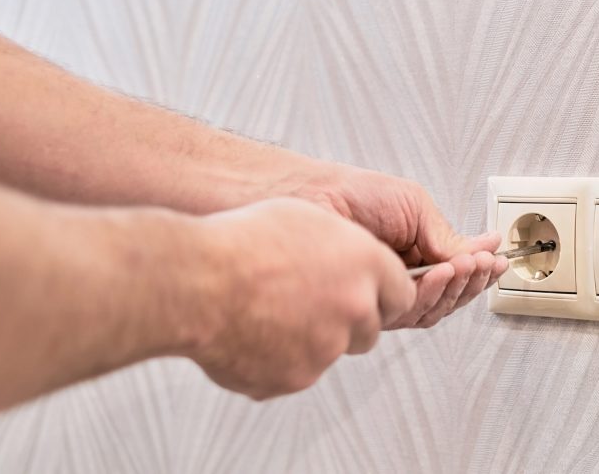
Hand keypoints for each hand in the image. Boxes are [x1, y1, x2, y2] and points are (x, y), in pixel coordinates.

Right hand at [188, 198, 415, 400]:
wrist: (196, 283)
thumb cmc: (242, 243)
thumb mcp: (308, 219)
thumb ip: (345, 248)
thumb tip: (354, 263)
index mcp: (365, 264)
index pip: (402, 292)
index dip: (381, 292)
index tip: (366, 292)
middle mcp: (355, 309)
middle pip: (370, 326)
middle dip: (347, 318)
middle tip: (308, 300)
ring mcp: (327, 349)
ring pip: (330, 350)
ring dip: (309, 336)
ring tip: (268, 309)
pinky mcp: (295, 378)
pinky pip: (294, 371)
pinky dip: (277, 357)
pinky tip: (250, 330)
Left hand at [291, 164, 505, 327]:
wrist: (315, 197)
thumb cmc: (355, 195)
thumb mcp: (416, 208)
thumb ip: (447, 237)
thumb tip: (483, 249)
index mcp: (415, 255)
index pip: (455, 275)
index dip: (480, 271)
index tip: (499, 261)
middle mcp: (402, 278)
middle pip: (450, 298)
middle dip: (474, 282)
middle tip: (487, 265)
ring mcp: (386, 293)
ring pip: (434, 310)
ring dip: (457, 288)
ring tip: (467, 265)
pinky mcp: (370, 306)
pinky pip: (411, 311)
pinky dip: (433, 292)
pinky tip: (443, 271)